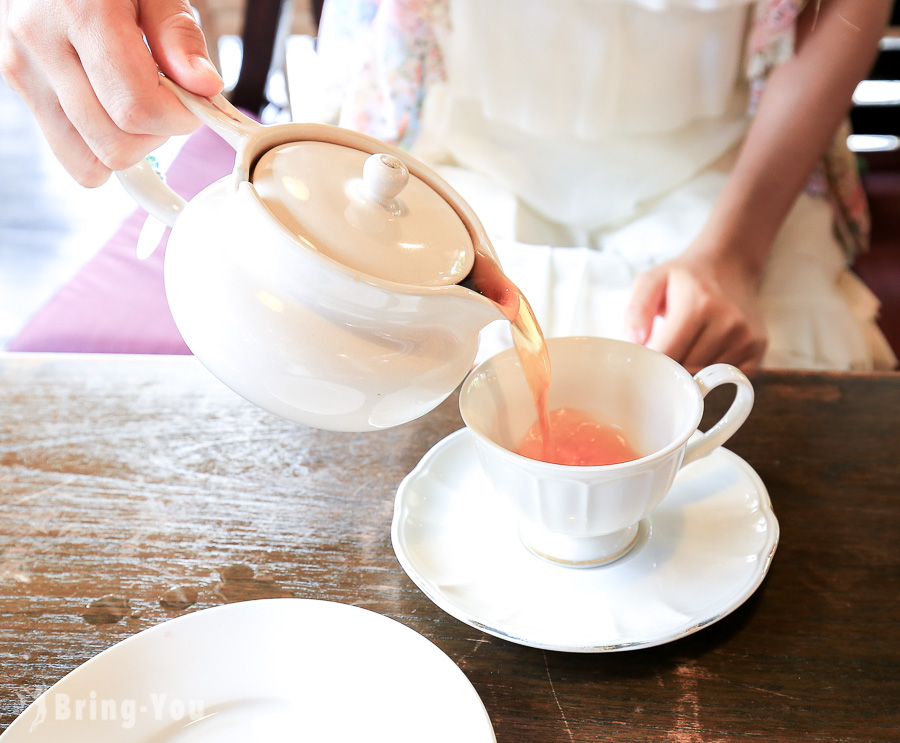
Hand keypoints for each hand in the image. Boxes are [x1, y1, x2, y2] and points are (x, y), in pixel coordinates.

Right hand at [0, 0, 222, 185]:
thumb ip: (180, 35)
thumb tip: (205, 87)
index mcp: (80, 13)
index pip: (137, 109)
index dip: (179, 117)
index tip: (194, 100)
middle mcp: (40, 44)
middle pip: (114, 145)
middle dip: (155, 135)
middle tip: (166, 98)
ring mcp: (22, 68)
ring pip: (87, 161)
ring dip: (127, 144)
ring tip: (136, 101)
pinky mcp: (18, 83)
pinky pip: (68, 149)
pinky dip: (99, 142)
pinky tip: (112, 106)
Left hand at [624, 254, 767, 371]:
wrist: (728, 267)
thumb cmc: (684, 279)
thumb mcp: (652, 281)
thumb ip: (636, 311)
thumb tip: (633, 343)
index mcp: (698, 305)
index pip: (666, 355)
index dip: (649, 364)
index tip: (641, 361)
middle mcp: (728, 323)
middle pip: (686, 371)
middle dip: (668, 371)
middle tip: (660, 357)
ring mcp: (747, 338)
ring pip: (706, 380)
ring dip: (690, 375)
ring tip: (684, 351)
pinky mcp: (757, 350)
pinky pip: (727, 381)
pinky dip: (712, 377)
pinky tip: (704, 355)